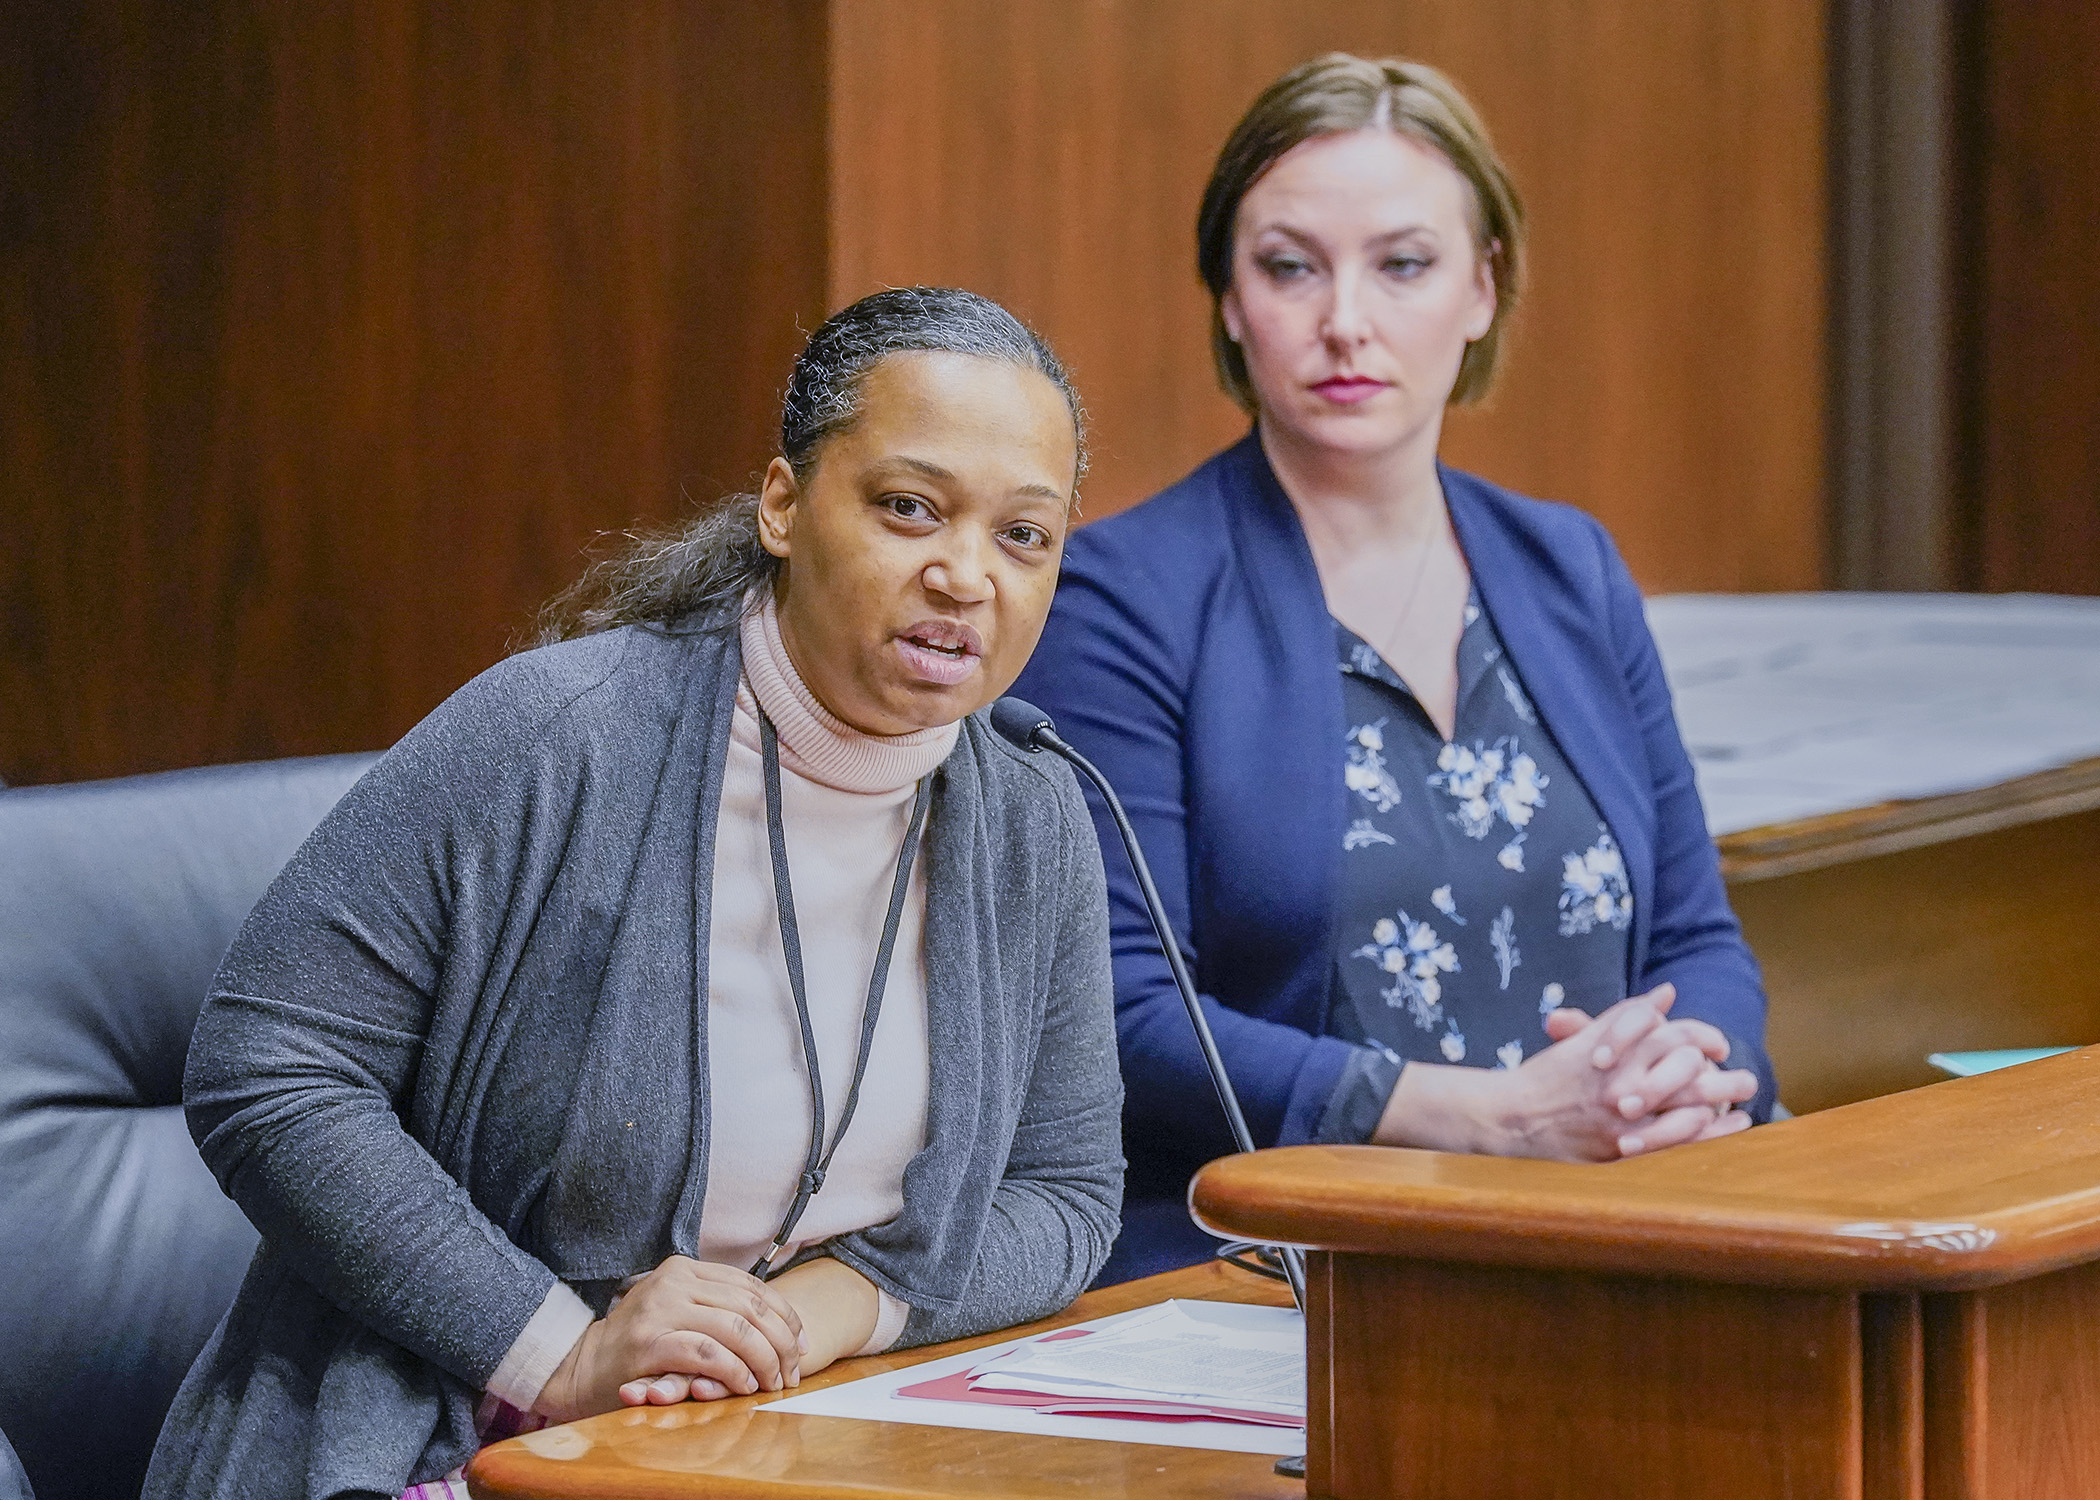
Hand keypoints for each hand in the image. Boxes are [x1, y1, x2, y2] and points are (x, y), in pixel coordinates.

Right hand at [534, 1256, 804, 1422]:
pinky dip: (734, 1371)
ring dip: (763, 1360)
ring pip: (735, 1329)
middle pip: (750, 1307)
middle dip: (780, 1342)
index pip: (751, 1286)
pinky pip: (708, 1354)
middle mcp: (675, 1281)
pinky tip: (744, 1385)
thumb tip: (782, 1327)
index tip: (801, 1343)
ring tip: (773, 1382)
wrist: (581, 1367)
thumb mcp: (677, 1311)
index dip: (784, 1315)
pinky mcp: (650, 1342)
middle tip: (793, 1371)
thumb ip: (716, 1308)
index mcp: (686, 1269)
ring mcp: (661, 1309)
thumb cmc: (638, 1344)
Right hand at [1375, 984, 1754, 1160]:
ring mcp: (1622, 1117)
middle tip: (1747, 1079)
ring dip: (1721, 1106)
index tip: (1720, 1045)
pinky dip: (1706, 1137)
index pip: (1672, 1036)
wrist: (1511, 1116)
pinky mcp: (1619, 1148)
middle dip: (1724, 1076)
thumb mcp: (1588, 1038)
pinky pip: (1674, 1144)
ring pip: (1686, 1109)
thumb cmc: (1549, 1075)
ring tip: (1744, 1104)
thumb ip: (1630, 1014)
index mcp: (1615, 1050)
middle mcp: (1622, 1081)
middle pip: (1688, 1073)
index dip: (1703, 1038)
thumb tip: (1668, 993)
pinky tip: (1725, 1131)